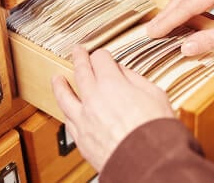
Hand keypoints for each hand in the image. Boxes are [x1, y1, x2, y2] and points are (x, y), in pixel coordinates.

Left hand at [52, 46, 174, 172]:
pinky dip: (66, 112)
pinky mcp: (81, 138)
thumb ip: (136, 80)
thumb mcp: (155, 94)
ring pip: (65, 97)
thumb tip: (124, 72)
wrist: (148, 161)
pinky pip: (68, 121)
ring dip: (60, 85)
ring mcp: (84, 119)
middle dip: (79, 58)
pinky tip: (65, 109)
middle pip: (81, 72)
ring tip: (57, 79)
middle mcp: (93, 99)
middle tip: (77, 52)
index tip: (102, 54)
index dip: (102, 54)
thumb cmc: (155, 130)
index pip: (100, 60)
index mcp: (112, 84)